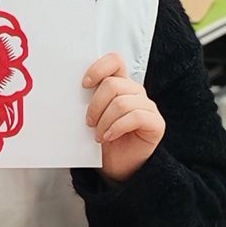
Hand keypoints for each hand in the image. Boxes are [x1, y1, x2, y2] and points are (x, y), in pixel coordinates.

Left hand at [83, 53, 164, 181]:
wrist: (116, 165)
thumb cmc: (103, 138)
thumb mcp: (92, 115)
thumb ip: (88, 99)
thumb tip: (69, 89)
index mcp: (120, 84)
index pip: (115, 61)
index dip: (99, 68)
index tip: (84, 84)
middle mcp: (135, 92)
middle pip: (113, 84)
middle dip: (96, 104)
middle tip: (88, 121)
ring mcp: (147, 107)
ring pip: (122, 102)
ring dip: (105, 120)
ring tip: (98, 134)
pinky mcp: (156, 123)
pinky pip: (136, 117)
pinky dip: (117, 127)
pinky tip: (108, 137)